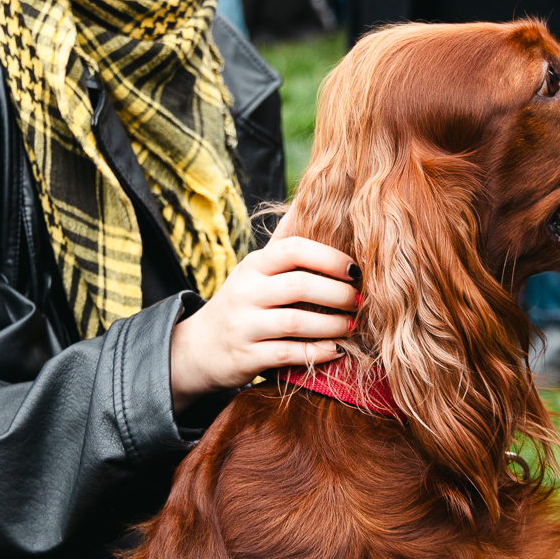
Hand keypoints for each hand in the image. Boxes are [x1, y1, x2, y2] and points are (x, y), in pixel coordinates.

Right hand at [169, 215, 356, 411]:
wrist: (200, 347)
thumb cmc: (242, 301)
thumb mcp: (256, 269)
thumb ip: (283, 241)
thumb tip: (308, 201)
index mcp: (253, 265)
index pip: (293, 249)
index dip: (330, 258)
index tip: (355, 271)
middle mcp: (246, 292)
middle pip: (299, 286)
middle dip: (338, 294)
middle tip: (359, 301)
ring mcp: (244, 326)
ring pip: (295, 322)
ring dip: (332, 325)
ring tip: (351, 325)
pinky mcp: (247, 357)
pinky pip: (288, 354)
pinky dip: (317, 352)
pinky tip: (336, 349)